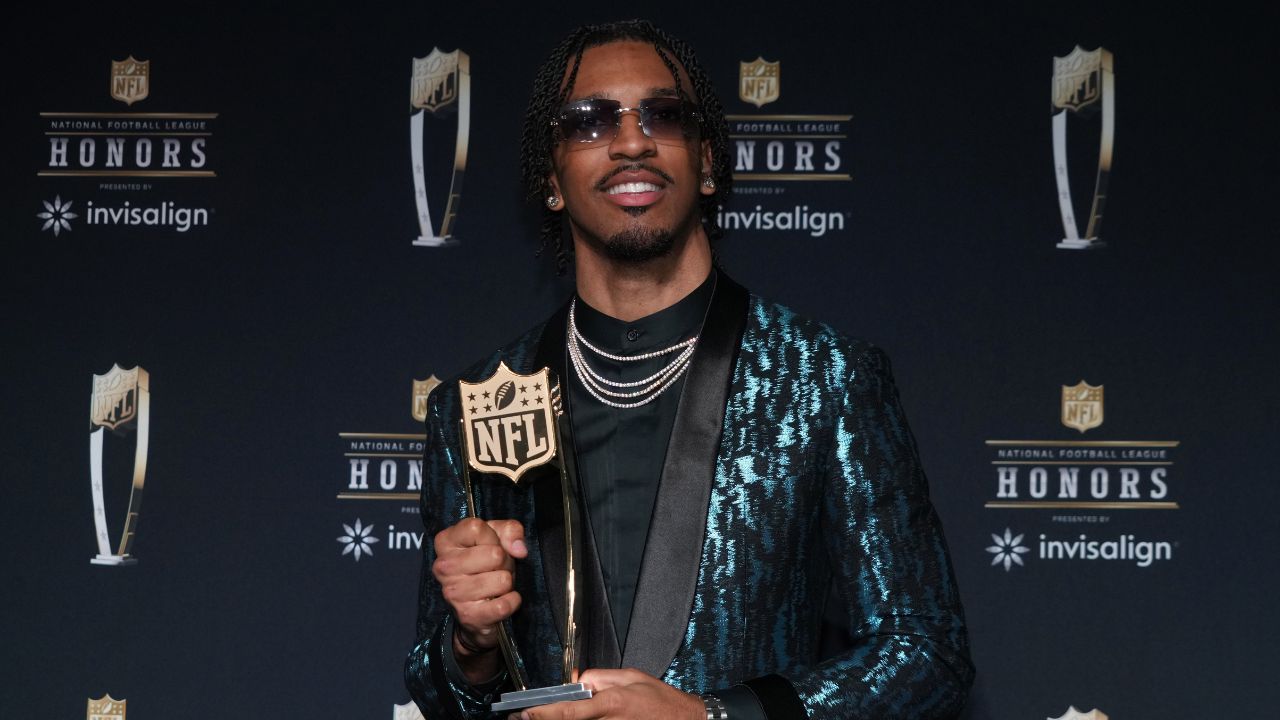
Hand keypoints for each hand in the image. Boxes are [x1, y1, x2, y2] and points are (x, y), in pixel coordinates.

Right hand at [432, 518, 527, 663]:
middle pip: (494, 554)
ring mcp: (453, 593)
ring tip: (496, 583)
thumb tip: (519, 550)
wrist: (477, 605)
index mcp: (446, 541)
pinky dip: (512, 601)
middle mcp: (443, 566)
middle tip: (496, 568)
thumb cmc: (486, 562)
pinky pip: (503, 605)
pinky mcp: (467, 616)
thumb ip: (510, 530)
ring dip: (507, 582)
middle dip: (504, 561)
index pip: (476, 528)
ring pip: (502, 580)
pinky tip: (502, 599)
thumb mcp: (497, 536)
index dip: (493, 536)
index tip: (490, 545)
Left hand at [521, 668, 703, 719]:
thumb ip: (599, 677)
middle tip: (523, 717)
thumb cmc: (660, 700)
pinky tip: (565, 719)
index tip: (525, 712)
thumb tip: (576, 678)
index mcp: (611, 703)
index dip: (544, 713)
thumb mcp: (630, 677)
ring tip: (540, 717)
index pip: (569, 710)